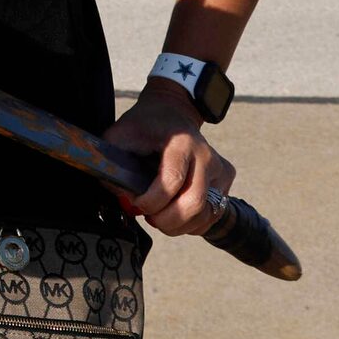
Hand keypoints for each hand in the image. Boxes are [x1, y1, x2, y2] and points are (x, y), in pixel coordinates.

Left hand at [103, 82, 235, 236]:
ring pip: (206, 214)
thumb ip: (114, 164)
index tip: (135, 203)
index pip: (172, 181)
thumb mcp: (120, 136)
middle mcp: (207, 156)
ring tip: (159, 217)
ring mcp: (220, 169)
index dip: (151, 201)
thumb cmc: (144, 126)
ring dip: (178, 225)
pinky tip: (174, 214)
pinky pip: (212, 215)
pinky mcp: (225, 181)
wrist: (172, 113)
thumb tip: (122, 197)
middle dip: (167, 220)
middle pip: (194, 203)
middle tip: (148, 217)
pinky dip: (191, 224)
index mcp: (181, 142)